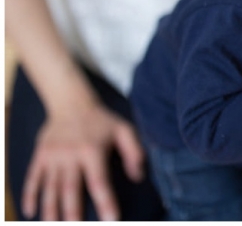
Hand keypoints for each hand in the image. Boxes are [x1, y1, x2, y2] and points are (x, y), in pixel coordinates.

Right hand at [21, 103, 145, 220]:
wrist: (71, 102)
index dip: (105, 201)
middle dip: (72, 211)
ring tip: (52, 225)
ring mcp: (53, 156)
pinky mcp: (40, 156)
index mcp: (92, 150)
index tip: (111, 219)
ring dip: (50, 208)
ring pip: (50, 187)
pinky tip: (30, 212)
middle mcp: (71, 155)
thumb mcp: (124, 129)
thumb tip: (138, 176)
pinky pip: (33, 178)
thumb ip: (134, 152)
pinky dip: (29, 195)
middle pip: (71, 188)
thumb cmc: (102, 120)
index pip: (99, 181)